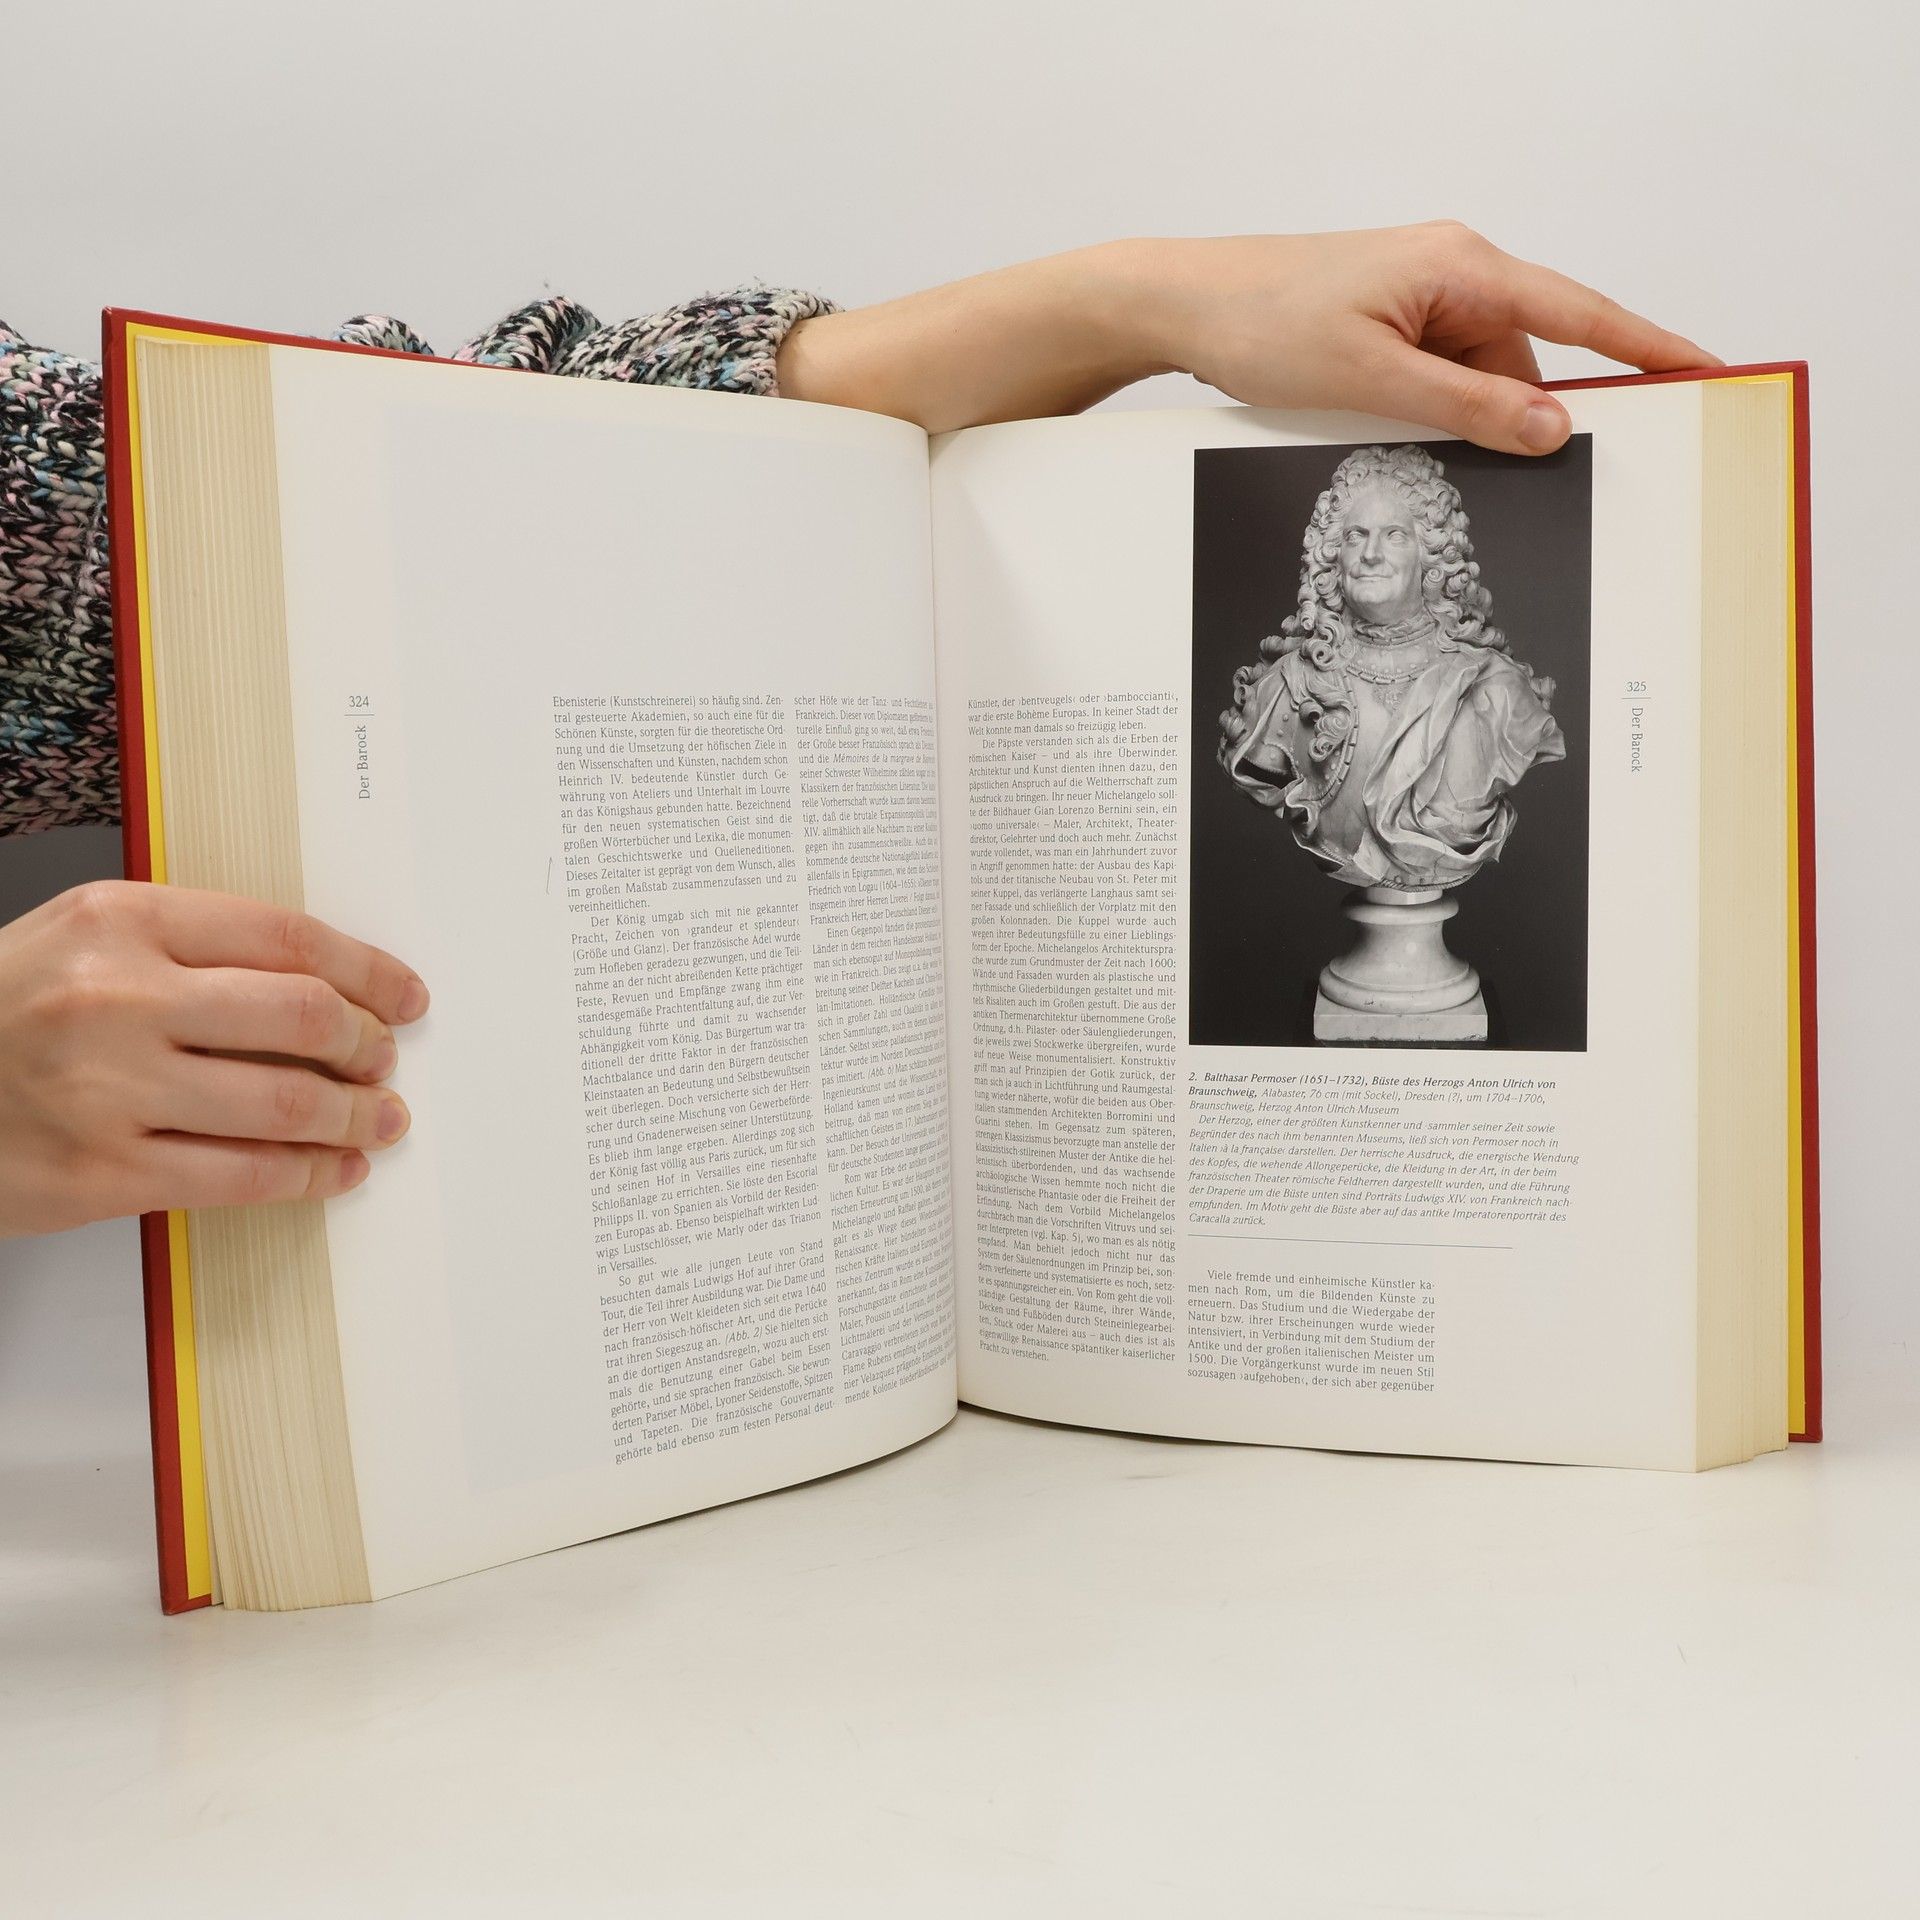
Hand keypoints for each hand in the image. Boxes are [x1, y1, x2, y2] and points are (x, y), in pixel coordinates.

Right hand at [0, 880, 429, 1238]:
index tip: (405, 996)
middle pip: (301, 1016)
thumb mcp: (82, 940)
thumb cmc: (3, 1012)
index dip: (369, 970)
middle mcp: (118, 997)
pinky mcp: (101, 1172)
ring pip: (284, 1104)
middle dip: (366, 1044)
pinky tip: (335, 1169)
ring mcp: (107, 1089)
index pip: (287, 937)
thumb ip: (191, 947)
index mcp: (121, 920)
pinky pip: (242, 1176)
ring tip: (380, 1118)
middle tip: (385, 1060)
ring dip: (355, 1117)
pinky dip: (308, 1175)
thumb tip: (324, 984)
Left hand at [1123, 223, 1719, 453]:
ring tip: (1396, 442)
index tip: (1705, 372)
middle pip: (1524, 358)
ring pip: (1476, 377)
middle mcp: (1451, 273)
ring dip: (1459, 423)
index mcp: (1461, 267)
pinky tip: (1388, 435)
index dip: (1648, 348)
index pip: (1581, 313)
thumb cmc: (1264, 322)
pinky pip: (1435, 376)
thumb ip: (1467, 406)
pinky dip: (1428, 414)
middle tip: (1533, 479)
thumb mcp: (1372, 379)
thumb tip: (1553, 425)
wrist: (1182, 303)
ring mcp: (1418, 299)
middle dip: (1524, 416)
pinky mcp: (1387, 324)